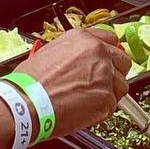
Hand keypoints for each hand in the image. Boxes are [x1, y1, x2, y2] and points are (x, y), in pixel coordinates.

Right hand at [13, 27, 130, 136]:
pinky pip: (112, 105)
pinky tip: (84, 110)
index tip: (107, 62)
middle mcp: (97, 52)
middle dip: (114, 73)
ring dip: (110, 93)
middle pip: (122, 61)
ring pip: (121, 85)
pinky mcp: (106, 98)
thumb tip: (82, 61)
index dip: (109, 54)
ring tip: (89, 100)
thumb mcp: (52, 51)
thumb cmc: (31, 81)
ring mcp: (104, 75)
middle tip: (100, 84)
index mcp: (83, 38)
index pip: (111, 40)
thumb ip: (74, 53)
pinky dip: (101, 110)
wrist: (27, 101)